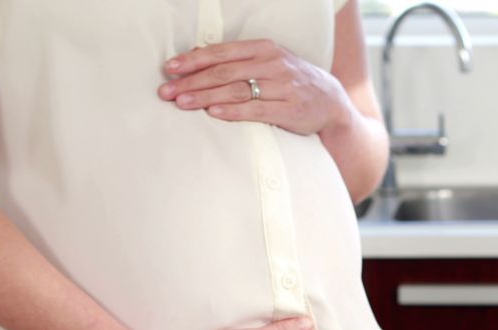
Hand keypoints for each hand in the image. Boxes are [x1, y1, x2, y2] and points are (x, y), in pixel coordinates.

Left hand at [158, 40, 350, 135]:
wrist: (331, 101)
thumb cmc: (290, 81)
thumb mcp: (268, 62)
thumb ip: (237, 61)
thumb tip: (196, 57)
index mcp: (264, 48)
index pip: (222, 52)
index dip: (193, 60)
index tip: (170, 68)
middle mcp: (273, 64)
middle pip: (224, 72)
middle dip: (192, 81)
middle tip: (167, 91)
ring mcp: (283, 87)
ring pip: (236, 90)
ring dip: (205, 96)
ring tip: (182, 103)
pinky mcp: (289, 110)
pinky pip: (256, 110)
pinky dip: (232, 111)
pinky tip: (213, 113)